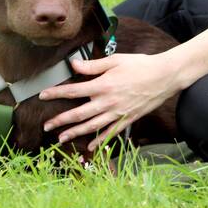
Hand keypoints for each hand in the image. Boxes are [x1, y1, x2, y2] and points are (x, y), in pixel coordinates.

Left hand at [39, 52, 185, 150]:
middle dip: (60, 120)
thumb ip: (93, 65)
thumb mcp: (115, 60)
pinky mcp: (127, 119)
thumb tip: (73, 65)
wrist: (165, 76)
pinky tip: (90, 147)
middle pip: (79, 114)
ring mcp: (118, 113)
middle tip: (46, 126)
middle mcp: (108, 102)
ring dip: (75, 133)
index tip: (42, 96)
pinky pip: (111, 132)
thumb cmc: (140, 65)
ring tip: (60, 138)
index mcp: (103, 85)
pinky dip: (100, 141)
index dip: (56, 94)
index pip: (74, 91)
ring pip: (92, 126)